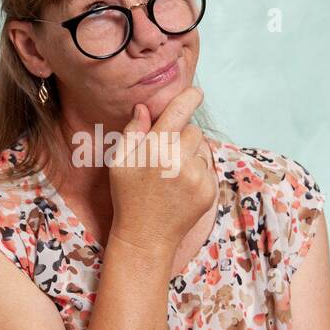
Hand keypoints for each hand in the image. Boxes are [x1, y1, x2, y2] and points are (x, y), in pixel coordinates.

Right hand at [106, 86, 216, 257]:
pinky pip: (207, 168)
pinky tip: (180, 188)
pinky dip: (197, 172)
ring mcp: (198, 176)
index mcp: (156, 149)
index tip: (196, 93)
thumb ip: (133, 132)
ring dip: (191, 154)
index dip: (190, 98)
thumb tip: (144, 107)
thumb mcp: (120, 162)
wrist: (145, 237)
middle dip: (182, 136)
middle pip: (193, 130)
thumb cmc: (128, 197)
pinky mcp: (209, 190)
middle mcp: (180, 160)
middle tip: (165, 155)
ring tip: (171, 175)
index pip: (180, 111)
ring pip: (202, 149)